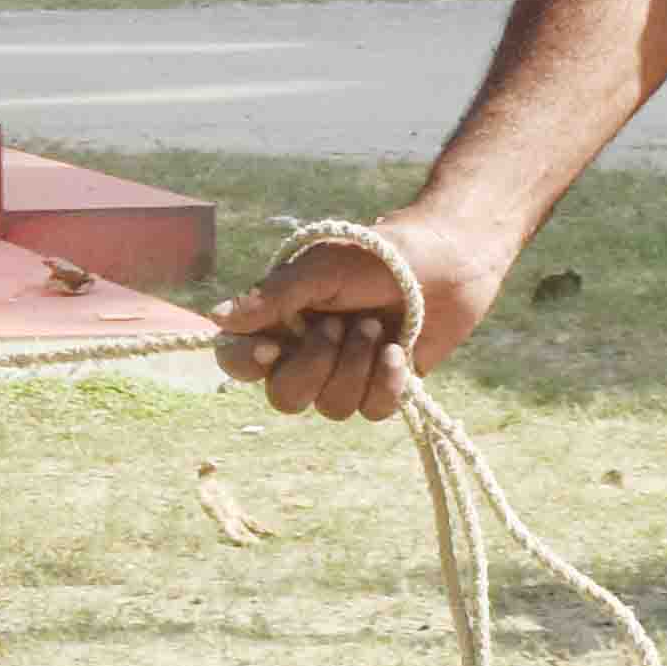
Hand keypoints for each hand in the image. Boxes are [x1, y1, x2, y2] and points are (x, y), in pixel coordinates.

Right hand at [214, 210, 509, 422]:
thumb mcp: (321, 268)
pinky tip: (397, 350)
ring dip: (356, 367)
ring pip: (332, 408)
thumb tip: (217, 318)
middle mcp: (306, 352)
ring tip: (376, 326)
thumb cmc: (379, 254)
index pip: (237, 358)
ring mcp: (346, 373)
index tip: (270, 348)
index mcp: (281, 320)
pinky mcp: (384, 387)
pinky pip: (372, 411)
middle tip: (340, 326)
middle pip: (285, 398)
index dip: (245, 364)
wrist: (448, 261)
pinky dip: (386, 381)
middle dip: (315, 367)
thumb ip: (272, 297)